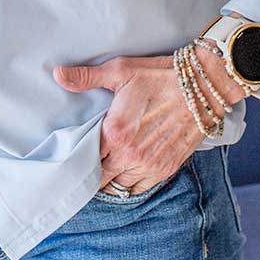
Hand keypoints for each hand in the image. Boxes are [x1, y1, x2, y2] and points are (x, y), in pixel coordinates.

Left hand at [53, 38, 248, 194]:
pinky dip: (131, 184)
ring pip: (120, 188)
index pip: (86, 159)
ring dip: (112, 180)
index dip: (81, 157)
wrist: (201, 87)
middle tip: (89, 164)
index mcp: (114, 133)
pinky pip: (140, 188)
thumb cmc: (159, 76)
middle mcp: (130, 155)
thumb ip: (86, 77)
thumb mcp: (120, 71)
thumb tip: (57, 74)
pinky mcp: (166, 169)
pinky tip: (127, 172)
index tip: (76, 153)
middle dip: (94, 173)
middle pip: (101, 179)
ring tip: (108, 168)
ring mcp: (149, 165)